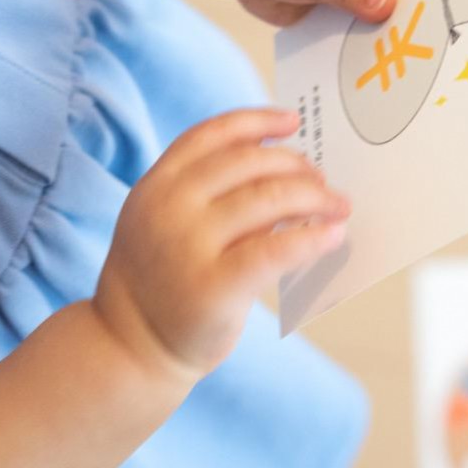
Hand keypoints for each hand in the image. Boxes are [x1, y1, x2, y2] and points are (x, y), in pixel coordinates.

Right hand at [92, 107, 347, 380]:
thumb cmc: (162, 281)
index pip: (211, 135)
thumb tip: (286, 173)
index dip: (256, 120)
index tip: (293, 121)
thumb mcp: (163, 223)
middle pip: (247, 163)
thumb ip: (208, 195)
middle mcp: (168, 208)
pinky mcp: (213, 287)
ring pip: (267, 200)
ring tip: (337, 206)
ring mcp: (188, 246)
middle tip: (323, 181)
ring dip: (314, 197)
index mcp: (156, 185)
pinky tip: (333, 237)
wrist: (130, 347)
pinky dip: (312, 238)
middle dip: (295, 166)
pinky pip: (275, 251)